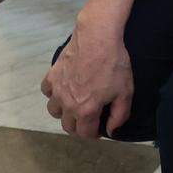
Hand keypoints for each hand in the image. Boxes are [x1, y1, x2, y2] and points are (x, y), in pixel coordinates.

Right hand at [41, 19, 133, 138]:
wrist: (97, 38)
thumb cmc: (114, 64)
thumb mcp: (125, 92)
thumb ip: (119, 116)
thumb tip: (111, 131)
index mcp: (86, 111)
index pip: (85, 134)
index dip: (94, 134)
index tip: (100, 127)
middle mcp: (68, 104)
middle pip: (68, 126)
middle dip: (79, 126)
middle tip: (89, 118)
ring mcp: (57, 90)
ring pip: (54, 111)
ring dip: (64, 112)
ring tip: (75, 104)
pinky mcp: (51, 76)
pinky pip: (47, 92)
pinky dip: (53, 94)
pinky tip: (64, 88)